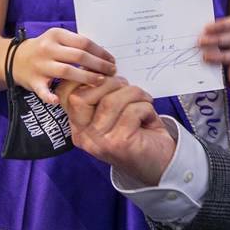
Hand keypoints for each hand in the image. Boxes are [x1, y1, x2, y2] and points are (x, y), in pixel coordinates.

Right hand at [11, 27, 116, 104]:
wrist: (12, 59)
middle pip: (78, 56)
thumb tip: (102, 54)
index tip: (112, 60)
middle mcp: (47, 48)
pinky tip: (59, 101)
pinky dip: (50, 96)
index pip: (83, 42)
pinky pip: (42, 90)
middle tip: (112, 72)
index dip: (100, 52)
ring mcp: (40, 65)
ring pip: (66, 71)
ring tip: (100, 82)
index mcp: (56, 35)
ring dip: (85, 77)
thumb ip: (75, 44)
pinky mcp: (32, 81)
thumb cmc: (43, 49)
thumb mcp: (57, 39)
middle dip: (98, 65)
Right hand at [59, 76, 176, 185]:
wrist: (160, 163)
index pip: (69, 95)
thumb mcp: (116, 112)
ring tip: (145, 102)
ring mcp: (99, 142)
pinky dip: (145, 108)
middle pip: (83, 95)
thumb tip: (101, 66)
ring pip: (111, 100)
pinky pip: (131, 111)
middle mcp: (84, 136)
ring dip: (134, 95)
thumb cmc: (138, 131)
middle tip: (131, 90)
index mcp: (80, 127)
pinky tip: (149, 118)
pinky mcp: (118, 144)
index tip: (108, 74)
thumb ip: (105, 94)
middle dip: (112, 84)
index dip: (87, 78)